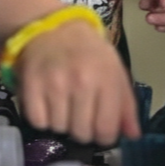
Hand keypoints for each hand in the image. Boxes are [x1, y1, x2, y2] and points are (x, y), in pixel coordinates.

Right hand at [14, 21, 139, 145]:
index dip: (104, 137)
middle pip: (82, 133)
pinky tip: (48, 105)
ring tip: (64, 106)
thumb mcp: (115, 72)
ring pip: (59, 129)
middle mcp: (81, 82)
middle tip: (81, 115)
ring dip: (62, 123)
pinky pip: (38, 122)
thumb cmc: (90, 53)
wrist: (53, 28)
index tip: (100, 130)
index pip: (106, 130)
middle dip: (83, 130)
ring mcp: (54, 84)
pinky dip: (43, 119)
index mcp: (106, 79)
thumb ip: (126, 105)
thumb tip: (133, 136)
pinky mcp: (30, 86)